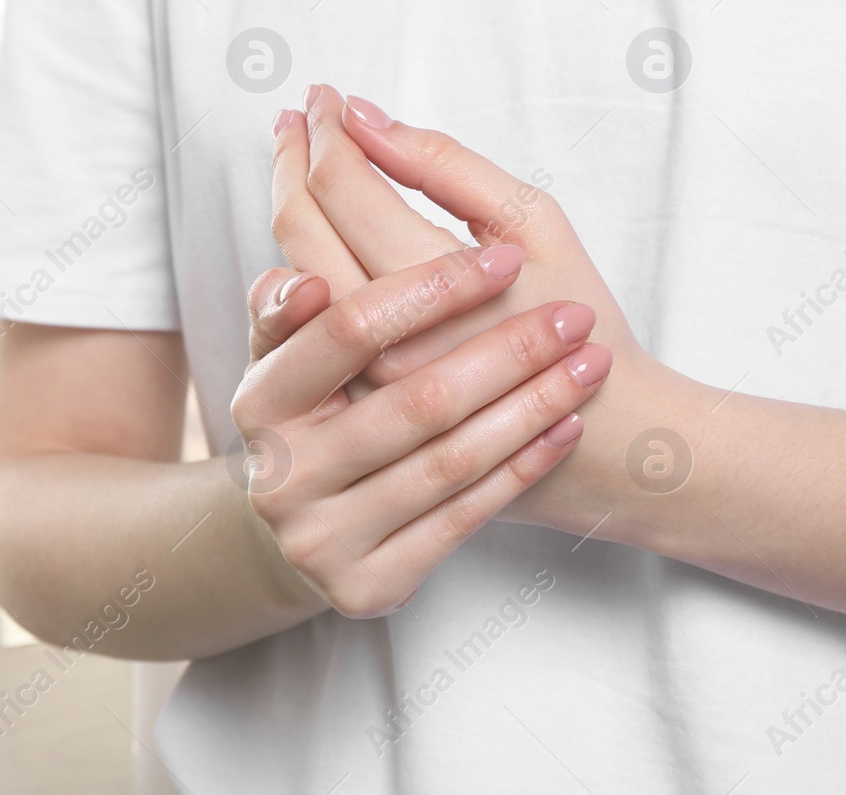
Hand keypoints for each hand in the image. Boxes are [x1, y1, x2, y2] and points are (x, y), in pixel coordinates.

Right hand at [232, 246, 608, 616]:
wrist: (305, 526)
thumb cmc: (315, 414)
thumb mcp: (286, 354)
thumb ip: (287, 305)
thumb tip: (307, 281)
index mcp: (258, 402)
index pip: (349, 331)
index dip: (431, 291)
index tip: (504, 260)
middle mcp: (280, 476)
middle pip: (415, 401)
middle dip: (508, 350)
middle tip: (574, 316)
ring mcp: (319, 538)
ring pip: (449, 462)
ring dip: (531, 407)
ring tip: (588, 364)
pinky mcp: (365, 586)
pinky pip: (462, 519)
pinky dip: (521, 468)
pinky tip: (564, 427)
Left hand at [270, 86, 674, 532]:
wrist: (599, 436)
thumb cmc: (575, 313)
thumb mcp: (535, 224)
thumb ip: (445, 165)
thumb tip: (361, 116)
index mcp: (429, 285)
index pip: (342, 186)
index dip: (327, 130)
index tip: (327, 94)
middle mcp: (378, 337)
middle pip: (299, 226)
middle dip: (294, 157)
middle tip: (300, 114)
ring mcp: (358, 376)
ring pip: (290, 271)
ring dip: (288, 200)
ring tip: (299, 152)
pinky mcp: (352, 398)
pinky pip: (303, 319)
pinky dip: (301, 257)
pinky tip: (314, 221)